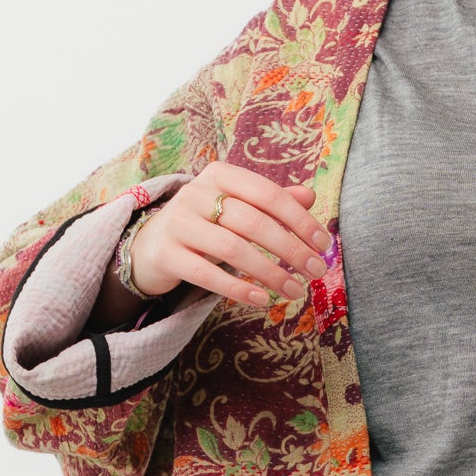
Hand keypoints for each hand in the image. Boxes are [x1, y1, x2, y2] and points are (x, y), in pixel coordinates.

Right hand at [122, 163, 331, 312]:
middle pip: (253, 222)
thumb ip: (271, 201)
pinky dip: (237, 289)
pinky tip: (262, 300)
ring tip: (295, 291)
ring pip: (232, 249)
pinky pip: (206, 274)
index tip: (324, 244)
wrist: (151, 244)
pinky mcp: (166, 254)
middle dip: (291, 249)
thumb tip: (310, 196)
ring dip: (270, 273)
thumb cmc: (206, 224)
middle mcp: (196, 193)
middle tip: (316, 272)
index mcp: (220, 175)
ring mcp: (178, 223)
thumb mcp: (237, 207)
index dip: (300, 219)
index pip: (268, 194)